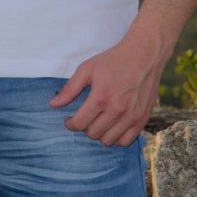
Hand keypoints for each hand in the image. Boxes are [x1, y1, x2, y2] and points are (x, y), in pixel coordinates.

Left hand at [48, 33, 163, 145]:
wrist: (144, 55)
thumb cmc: (113, 60)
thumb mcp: (87, 69)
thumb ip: (69, 89)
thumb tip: (52, 105)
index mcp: (100, 97)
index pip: (79, 124)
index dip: (70, 124)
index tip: (69, 120)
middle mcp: (116, 110)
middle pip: (93, 133)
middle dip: (84, 127)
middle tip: (85, 116)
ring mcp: (131, 116)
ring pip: (108, 141)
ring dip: (99, 133)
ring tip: (98, 121)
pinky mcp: (142, 119)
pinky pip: (125, 141)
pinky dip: (116, 138)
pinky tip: (112, 126)